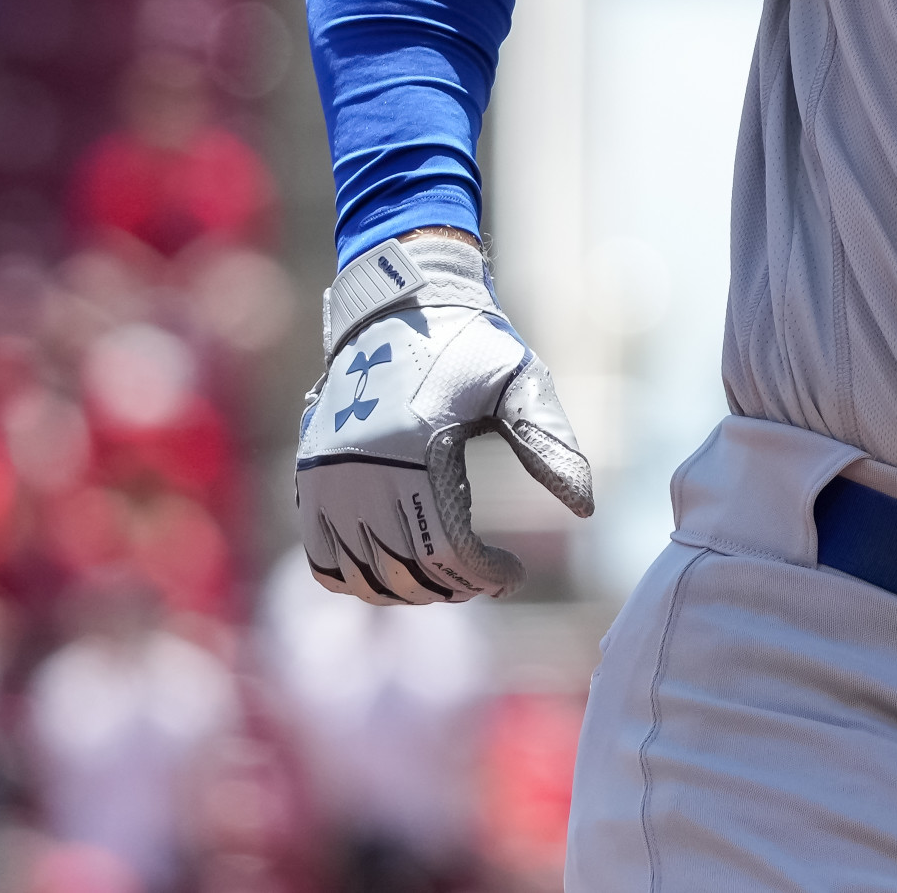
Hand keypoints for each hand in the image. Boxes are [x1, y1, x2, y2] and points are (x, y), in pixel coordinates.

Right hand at [296, 232, 592, 603]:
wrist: (402, 307)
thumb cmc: (471, 345)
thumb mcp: (519, 382)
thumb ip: (549, 443)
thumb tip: (586, 507)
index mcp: (412, 448)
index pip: (445, 547)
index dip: (484, 574)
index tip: (513, 573)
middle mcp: (357, 469)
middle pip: (404, 569)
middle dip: (452, 585)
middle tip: (485, 576)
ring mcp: (326, 477)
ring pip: (361, 575)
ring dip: (409, 589)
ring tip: (449, 574)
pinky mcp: (310, 477)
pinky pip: (322, 558)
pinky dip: (359, 578)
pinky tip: (400, 567)